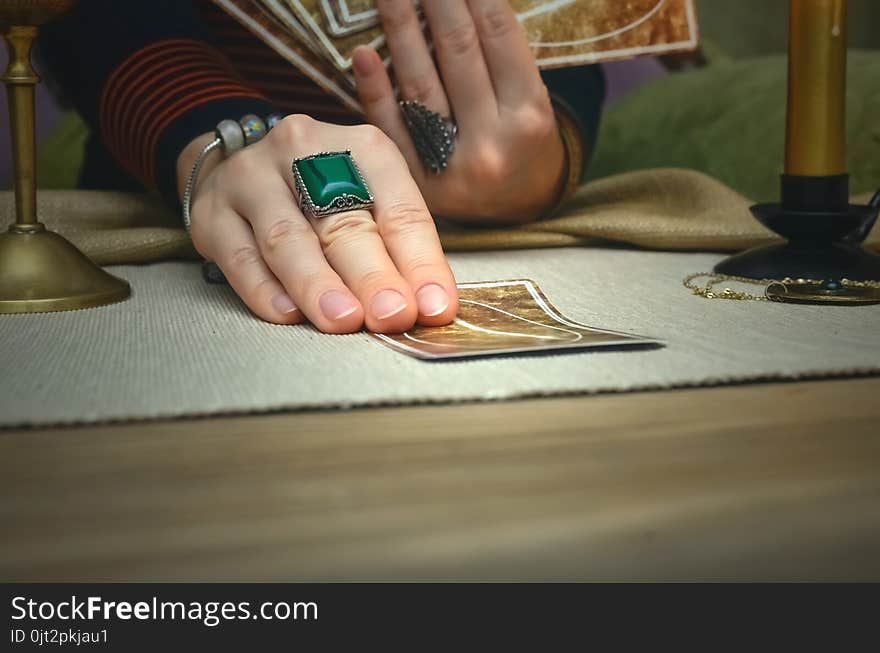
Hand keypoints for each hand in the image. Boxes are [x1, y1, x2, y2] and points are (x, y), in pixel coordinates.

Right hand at [176, 115, 457, 331]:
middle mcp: (303, 152)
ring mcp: (252, 178)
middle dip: (372, 274)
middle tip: (393, 314)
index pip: (398, 208)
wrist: (245, 175)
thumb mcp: (370, 204)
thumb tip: (431, 305)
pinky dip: (264, 289)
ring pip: (288, 238)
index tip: (435, 306)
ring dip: (318, 285)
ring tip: (343, 320)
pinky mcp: (212, 212)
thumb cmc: (323, 197)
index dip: (420, 261)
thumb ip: (400, 251)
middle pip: (343, 221)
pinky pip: (240, 256)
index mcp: (360, 147)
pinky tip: (287, 314)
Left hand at [353, 0, 566, 223]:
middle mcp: (492, 142)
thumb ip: (498, 55)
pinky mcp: (418, 186)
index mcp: (529, 115)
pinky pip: (392, 131)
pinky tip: (361, 54)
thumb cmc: (521, 142)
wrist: (519, 211)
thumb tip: (461, 0)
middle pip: (456, 53)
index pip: (498, 36)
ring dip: (399, 29)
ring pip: (420, 85)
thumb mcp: (528, 100)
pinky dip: (374, 91)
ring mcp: (451, 168)